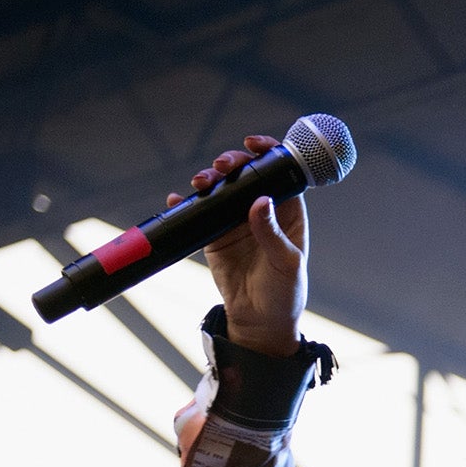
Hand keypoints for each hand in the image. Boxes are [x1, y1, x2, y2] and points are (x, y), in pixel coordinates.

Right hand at [168, 135, 307, 357]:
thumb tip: (260, 201)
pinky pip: (198, 212)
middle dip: (232, 163)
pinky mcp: (213, 235)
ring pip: (220, 189)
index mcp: (288, 213)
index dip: (268, 153)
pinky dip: (185, 203)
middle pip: (245, 175)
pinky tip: (177, 198)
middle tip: (221, 166)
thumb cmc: (284, 294)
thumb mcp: (286, 264)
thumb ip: (272, 233)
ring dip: (208, 179)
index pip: (280, 174)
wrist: (259, 322)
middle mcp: (261, 212)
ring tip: (200, 183)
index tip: (253, 144)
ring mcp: (235, 221)